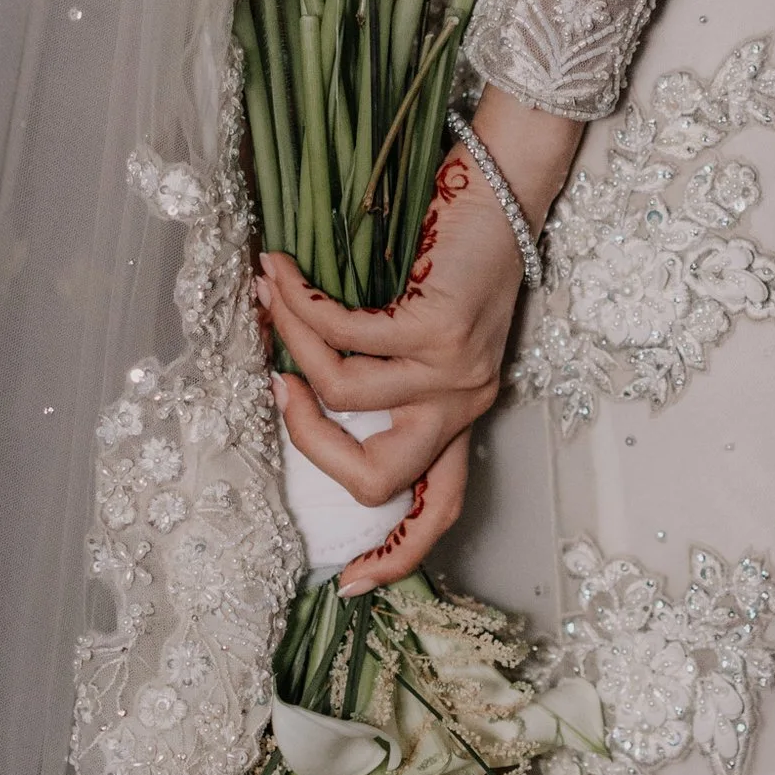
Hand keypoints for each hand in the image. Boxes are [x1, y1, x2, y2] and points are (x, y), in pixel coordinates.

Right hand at [257, 88, 580, 585]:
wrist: (506, 189)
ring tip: (268, 300)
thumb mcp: (433, 332)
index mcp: (463, 417)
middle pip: (380, 477)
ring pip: (346, 394)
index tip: (349, 586)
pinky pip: (346, 334)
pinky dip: (300, 306)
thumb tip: (299, 387)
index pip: (440, 510)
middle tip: (277, 392)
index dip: (396, 556)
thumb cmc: (458, 257)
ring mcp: (455, 367)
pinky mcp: (440, 323)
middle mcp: (465, 402)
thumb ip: (392, 373)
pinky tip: (280, 275)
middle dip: (312, 443)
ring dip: (291, 345)